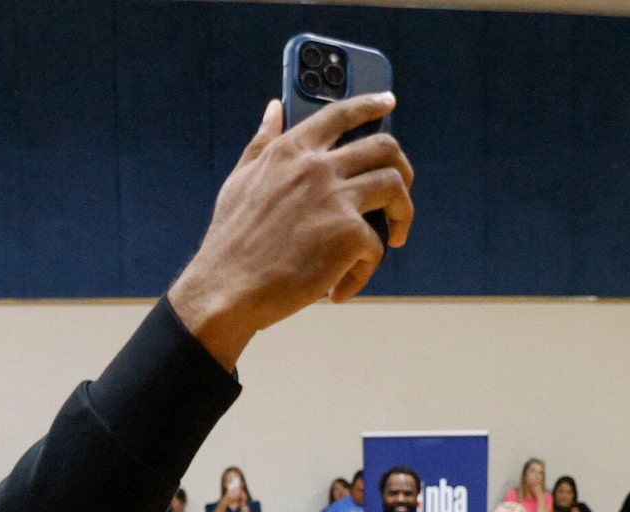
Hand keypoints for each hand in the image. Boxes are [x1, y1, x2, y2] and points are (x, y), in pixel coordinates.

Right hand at [164, 94, 411, 363]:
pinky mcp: (348, 234)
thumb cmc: (231, 241)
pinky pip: (377, 246)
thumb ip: (263, 141)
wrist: (227, 289)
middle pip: (384, 146)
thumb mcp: (241, 179)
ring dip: (402, 213)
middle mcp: (317, 166)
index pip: (340, 113)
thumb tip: (275, 107)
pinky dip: (364, 270)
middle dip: (402, 167)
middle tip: (401, 190)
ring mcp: (336, 198)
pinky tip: (341, 287)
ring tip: (395, 235)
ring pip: (395, 187)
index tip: (388, 102)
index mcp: (291, 150)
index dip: (370, 104)